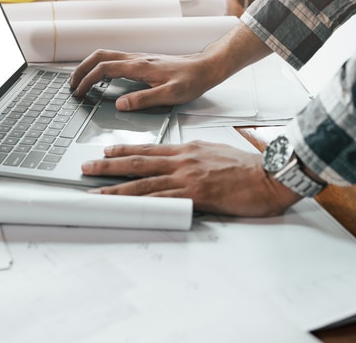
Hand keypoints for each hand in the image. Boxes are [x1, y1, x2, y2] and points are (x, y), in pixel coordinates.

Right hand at [69, 50, 219, 110]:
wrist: (205, 68)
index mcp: (139, 67)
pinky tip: (102, 78)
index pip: (104, 69)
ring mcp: (138, 59)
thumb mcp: (170, 95)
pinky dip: (101, 66)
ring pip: (106, 55)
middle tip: (71, 84)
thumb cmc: (191, 81)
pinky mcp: (142, 62)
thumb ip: (143, 99)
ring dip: (89, 66)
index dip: (87, 80)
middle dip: (81, 69)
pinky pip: (115, 60)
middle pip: (99, 56)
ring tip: (81, 81)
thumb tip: (120, 104)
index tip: (79, 92)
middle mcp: (136, 59)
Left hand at [82, 141, 302, 216]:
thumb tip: (180, 161)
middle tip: (86, 167)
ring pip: (142, 182)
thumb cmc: (247, 167)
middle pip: (137, 162)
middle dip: (108, 164)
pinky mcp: (193, 195)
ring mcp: (186, 178)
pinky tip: (125, 207)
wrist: (269, 176)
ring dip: (115, 186)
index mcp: (187, 150)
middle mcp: (181, 161)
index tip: (106, 150)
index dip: (124, 150)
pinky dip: (139, 204)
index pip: (149, 149)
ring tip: (94, 190)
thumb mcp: (216, 152)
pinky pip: (160, 201)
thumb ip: (194, 156)